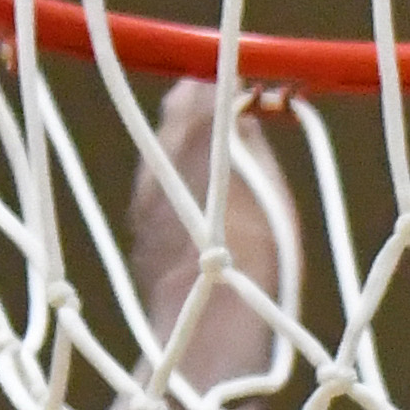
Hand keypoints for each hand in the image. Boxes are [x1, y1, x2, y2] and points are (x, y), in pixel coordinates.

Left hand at [126, 77, 299, 400]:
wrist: (208, 326)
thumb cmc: (254, 258)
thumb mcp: (269, 190)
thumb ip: (248, 142)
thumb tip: (240, 111)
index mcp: (195, 137)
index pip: (202, 85)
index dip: (224, 84)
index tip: (246, 90)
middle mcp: (160, 158)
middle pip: (176, 112)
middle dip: (203, 109)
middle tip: (233, 118)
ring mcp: (144, 194)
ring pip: (163, 151)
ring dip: (189, 150)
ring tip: (221, 168)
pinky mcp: (139, 228)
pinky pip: (157, 189)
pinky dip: (178, 186)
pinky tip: (202, 211)